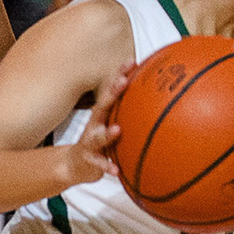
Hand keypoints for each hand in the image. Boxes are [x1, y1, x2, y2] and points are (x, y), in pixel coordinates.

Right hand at [58, 66, 127, 184]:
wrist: (76, 164)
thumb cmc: (99, 141)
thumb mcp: (112, 124)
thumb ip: (129, 113)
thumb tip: (158, 102)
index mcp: (103, 114)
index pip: (111, 90)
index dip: (120, 75)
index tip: (132, 62)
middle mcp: (94, 124)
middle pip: (102, 105)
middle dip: (112, 93)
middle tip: (123, 82)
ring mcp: (89, 142)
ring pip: (98, 136)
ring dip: (107, 133)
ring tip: (117, 130)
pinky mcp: (89, 160)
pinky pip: (99, 164)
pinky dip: (107, 167)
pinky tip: (116, 171)